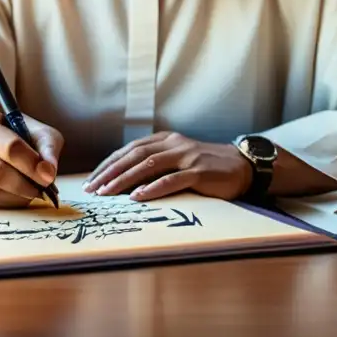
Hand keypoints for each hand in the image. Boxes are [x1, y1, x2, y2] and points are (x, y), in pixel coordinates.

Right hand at [0, 108, 62, 208]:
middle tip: (43, 189)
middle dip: (26, 184)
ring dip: (18, 196)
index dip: (32, 164)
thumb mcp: (29, 130)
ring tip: (31, 191)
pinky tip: (14, 195)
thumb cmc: (5, 138)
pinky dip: (6, 203)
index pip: (10, 146)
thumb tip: (49, 172)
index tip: (48, 176)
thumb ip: (46, 145)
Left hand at [82, 132, 252, 201]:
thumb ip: (157, 165)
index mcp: (166, 140)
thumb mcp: (179, 160)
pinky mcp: (200, 171)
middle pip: (134, 155)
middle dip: (110, 172)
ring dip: (124, 179)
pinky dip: (153, 188)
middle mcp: (174, 144)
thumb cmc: (208, 167)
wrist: (244, 166)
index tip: (91, 179)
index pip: (130, 149)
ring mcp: (187, 157)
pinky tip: (138, 196)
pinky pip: (172, 179)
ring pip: (148, 165)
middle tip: (92, 188)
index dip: (109, 163)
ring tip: (107, 192)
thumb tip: (125, 182)